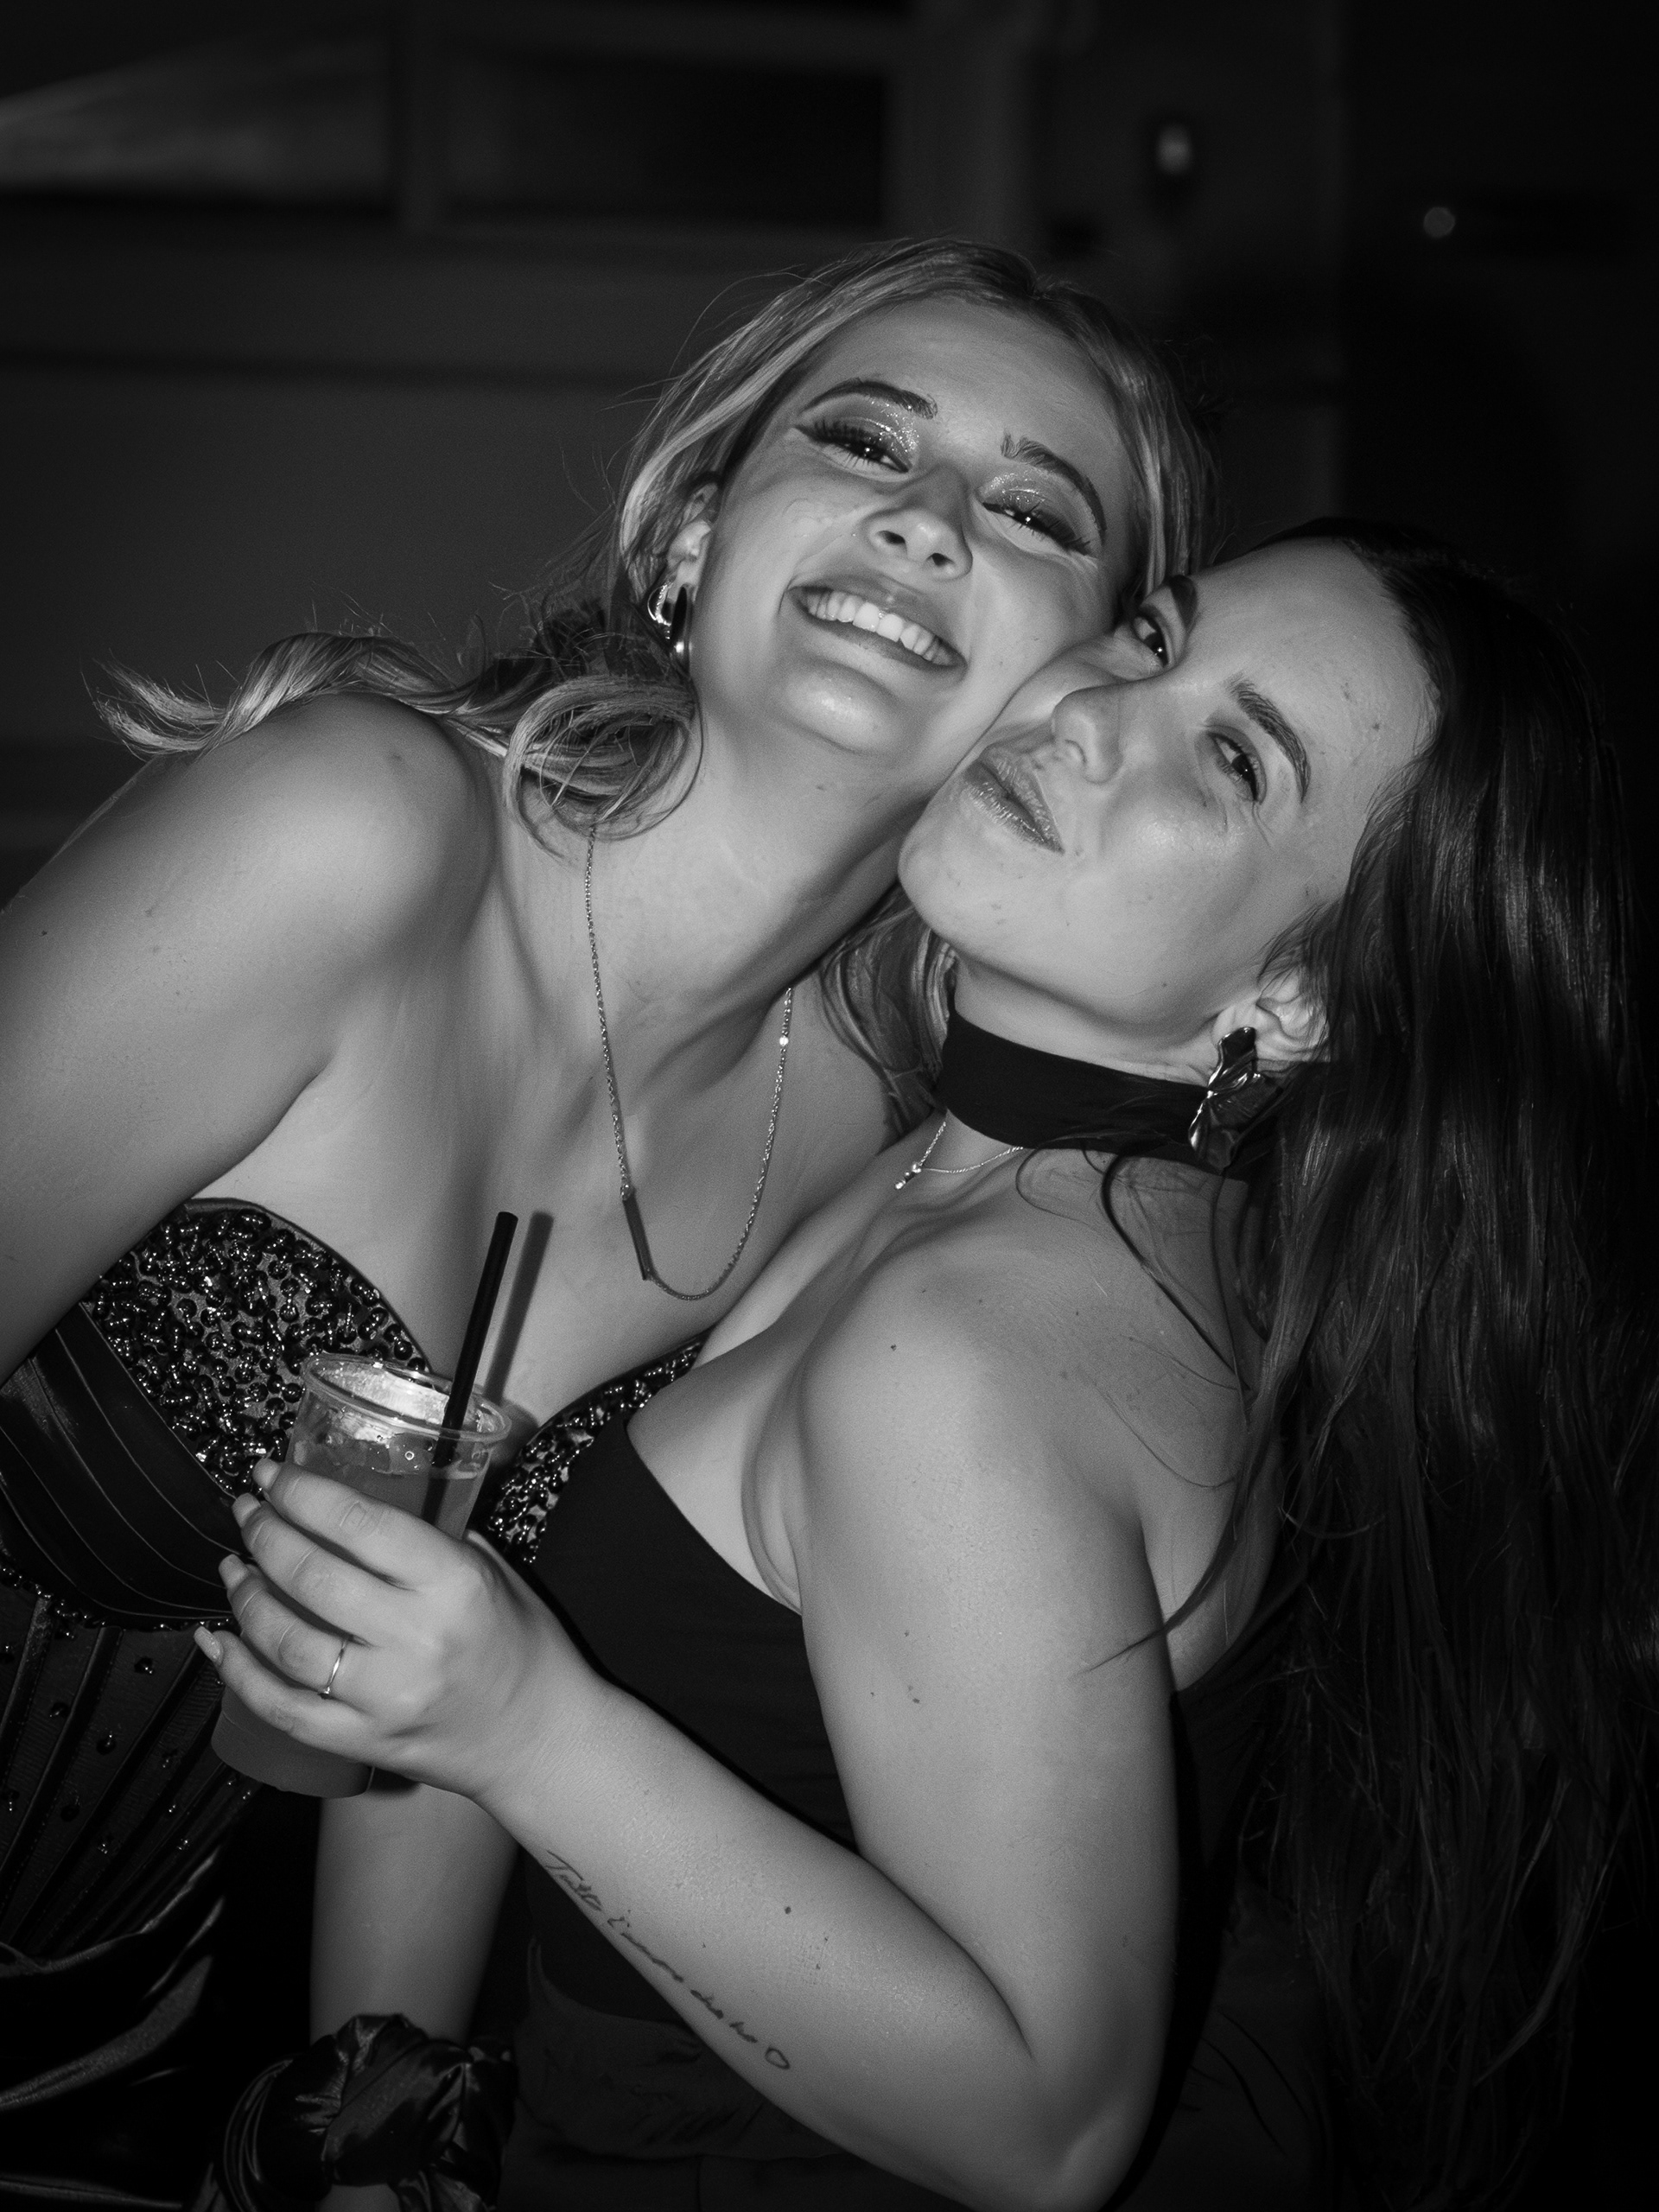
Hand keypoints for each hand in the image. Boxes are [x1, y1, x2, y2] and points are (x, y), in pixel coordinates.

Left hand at [195, 1461, 582, 1803]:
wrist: (540, 1739)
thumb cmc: (524, 1644)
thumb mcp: (492, 1571)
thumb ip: (432, 1537)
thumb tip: (362, 1499)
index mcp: (454, 1584)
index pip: (361, 1526)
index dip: (304, 1494)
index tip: (271, 1474)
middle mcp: (416, 1641)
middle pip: (313, 1578)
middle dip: (265, 1535)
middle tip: (247, 1512)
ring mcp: (385, 1699)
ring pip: (287, 1644)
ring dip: (246, 1599)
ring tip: (233, 1567)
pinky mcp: (363, 1743)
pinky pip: (284, 1709)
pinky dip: (239, 1673)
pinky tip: (217, 1640)